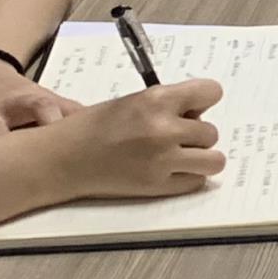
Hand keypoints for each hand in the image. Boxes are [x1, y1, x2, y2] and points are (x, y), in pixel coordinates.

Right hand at [51, 79, 227, 199]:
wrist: (64, 157)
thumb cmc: (94, 126)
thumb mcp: (134, 101)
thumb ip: (169, 104)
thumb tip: (200, 111)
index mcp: (157, 100)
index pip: (212, 92)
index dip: (204, 100)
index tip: (194, 107)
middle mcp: (164, 129)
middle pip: (212, 132)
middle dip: (196, 135)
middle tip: (174, 137)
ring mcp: (163, 160)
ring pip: (214, 160)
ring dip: (199, 158)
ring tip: (178, 155)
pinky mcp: (158, 186)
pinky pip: (196, 182)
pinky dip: (187, 178)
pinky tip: (166, 170)